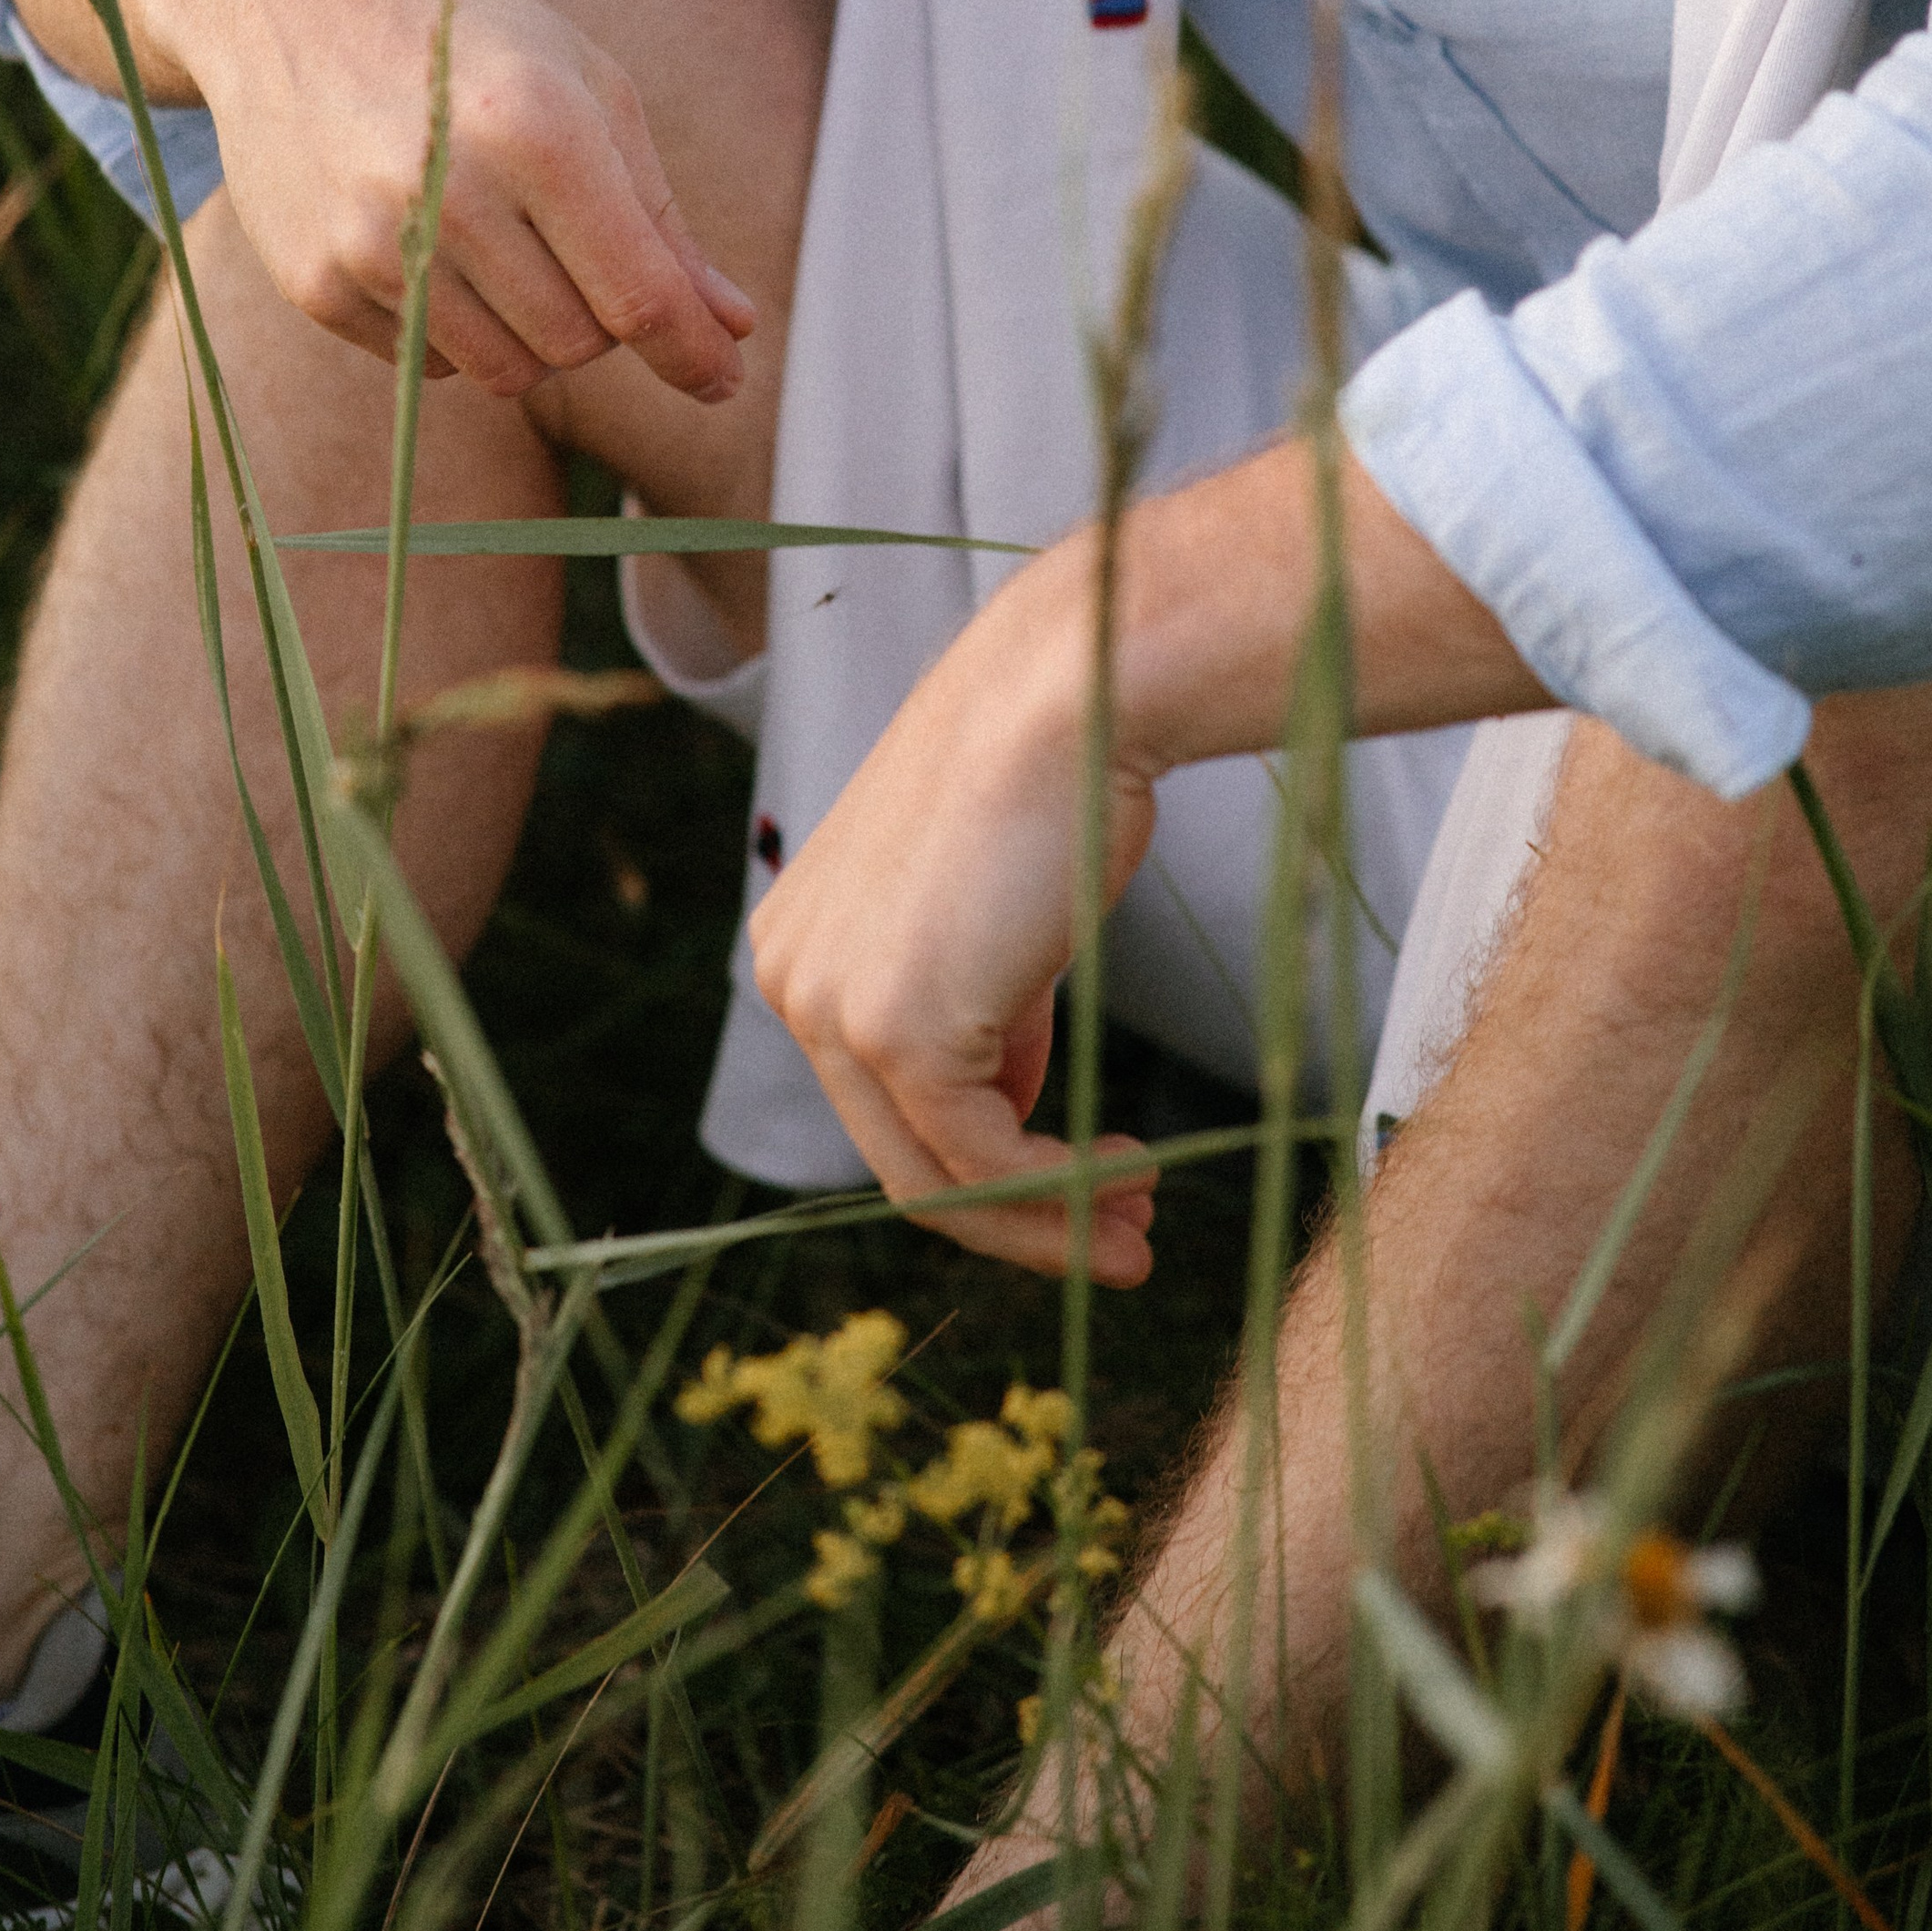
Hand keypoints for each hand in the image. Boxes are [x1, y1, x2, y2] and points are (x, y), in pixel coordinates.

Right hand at [9, 0, 754, 402]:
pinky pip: (426, 362)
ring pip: (506, 373)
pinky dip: (452, 327)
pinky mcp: (312, 281)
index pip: (638, 296)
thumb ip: (660, 219)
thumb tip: (730, 329)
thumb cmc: (468, 29)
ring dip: (531, 332)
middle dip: (600, 312)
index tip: (724, 380)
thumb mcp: (587, 87)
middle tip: (571, 237)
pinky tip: (425, 238)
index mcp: (537, 128)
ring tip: (502, 238)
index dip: (693, 352)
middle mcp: (447, 192)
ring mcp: (368, 243)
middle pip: (579, 343)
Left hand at [750, 541, 1160, 1280]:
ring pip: (936, 1179)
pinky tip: (1134, 1170)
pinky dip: (1063, 1190)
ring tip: (1140, 1231)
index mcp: (798, 941)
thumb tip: (1009, 1112)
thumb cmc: (1053, 777)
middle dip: (1020, 1212)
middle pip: (898, 1150)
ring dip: (1048, 1222)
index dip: (989, 1153)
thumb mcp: (992, 913)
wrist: (1069, 694)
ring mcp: (832, 1008)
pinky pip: (982, 1161)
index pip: (881, 1091)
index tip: (1091, 1174)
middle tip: (1125, 1236)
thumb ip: (981, 1012)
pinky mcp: (893, 1032)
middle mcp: (791, 977)